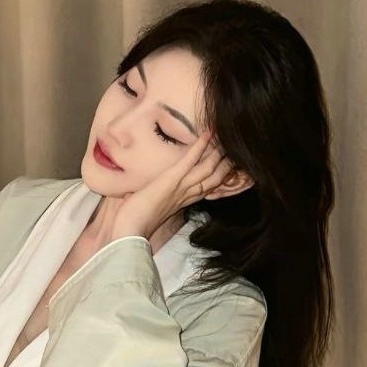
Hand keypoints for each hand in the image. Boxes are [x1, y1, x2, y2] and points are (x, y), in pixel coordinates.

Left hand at [109, 130, 234, 240]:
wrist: (130, 232)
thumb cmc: (134, 223)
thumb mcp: (150, 210)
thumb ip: (155, 201)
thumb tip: (145, 192)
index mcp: (182, 203)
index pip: (207, 189)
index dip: (220, 179)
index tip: (228, 168)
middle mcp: (186, 195)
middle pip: (214, 179)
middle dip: (227, 165)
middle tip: (235, 151)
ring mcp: (180, 187)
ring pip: (208, 169)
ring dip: (218, 152)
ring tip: (225, 138)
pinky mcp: (171, 180)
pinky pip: (190, 161)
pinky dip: (200, 146)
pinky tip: (208, 134)